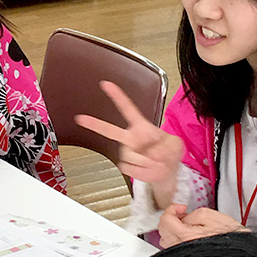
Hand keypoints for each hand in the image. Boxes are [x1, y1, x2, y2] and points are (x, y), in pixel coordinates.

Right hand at [75, 81, 182, 207]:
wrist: (166, 171)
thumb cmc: (169, 152)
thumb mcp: (175, 145)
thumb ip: (167, 146)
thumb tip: (153, 153)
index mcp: (140, 125)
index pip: (127, 108)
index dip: (117, 95)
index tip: (105, 84)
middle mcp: (130, 137)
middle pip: (109, 130)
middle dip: (93, 123)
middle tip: (81, 118)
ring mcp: (126, 151)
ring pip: (129, 156)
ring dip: (145, 162)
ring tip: (155, 162)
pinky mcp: (125, 165)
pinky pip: (130, 169)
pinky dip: (143, 171)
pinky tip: (148, 168)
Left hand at [158, 204, 247, 247]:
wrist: (241, 252)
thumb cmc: (229, 235)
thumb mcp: (208, 215)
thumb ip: (190, 215)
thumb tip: (180, 218)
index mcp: (186, 236)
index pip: (165, 220)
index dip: (172, 209)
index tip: (181, 208)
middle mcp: (181, 248)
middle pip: (162, 230)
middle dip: (171, 217)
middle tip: (182, 214)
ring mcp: (183, 256)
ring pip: (165, 239)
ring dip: (172, 228)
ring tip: (186, 224)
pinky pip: (173, 247)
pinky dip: (176, 237)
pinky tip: (188, 233)